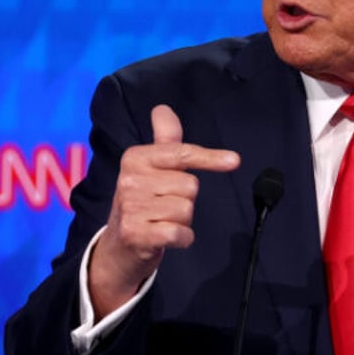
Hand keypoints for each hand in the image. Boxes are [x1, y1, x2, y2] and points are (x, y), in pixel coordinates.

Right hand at [88, 104, 239, 318]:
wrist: (119, 246)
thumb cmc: (143, 201)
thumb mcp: (151, 167)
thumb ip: (164, 139)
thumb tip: (163, 108)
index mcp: (135, 158)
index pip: (182, 154)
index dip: (210, 158)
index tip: (234, 161)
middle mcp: (130, 180)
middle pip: (190, 185)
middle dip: (185, 199)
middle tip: (164, 205)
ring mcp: (131, 208)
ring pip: (187, 209)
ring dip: (182, 220)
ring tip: (161, 220)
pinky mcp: (136, 234)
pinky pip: (180, 232)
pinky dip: (182, 238)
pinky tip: (165, 236)